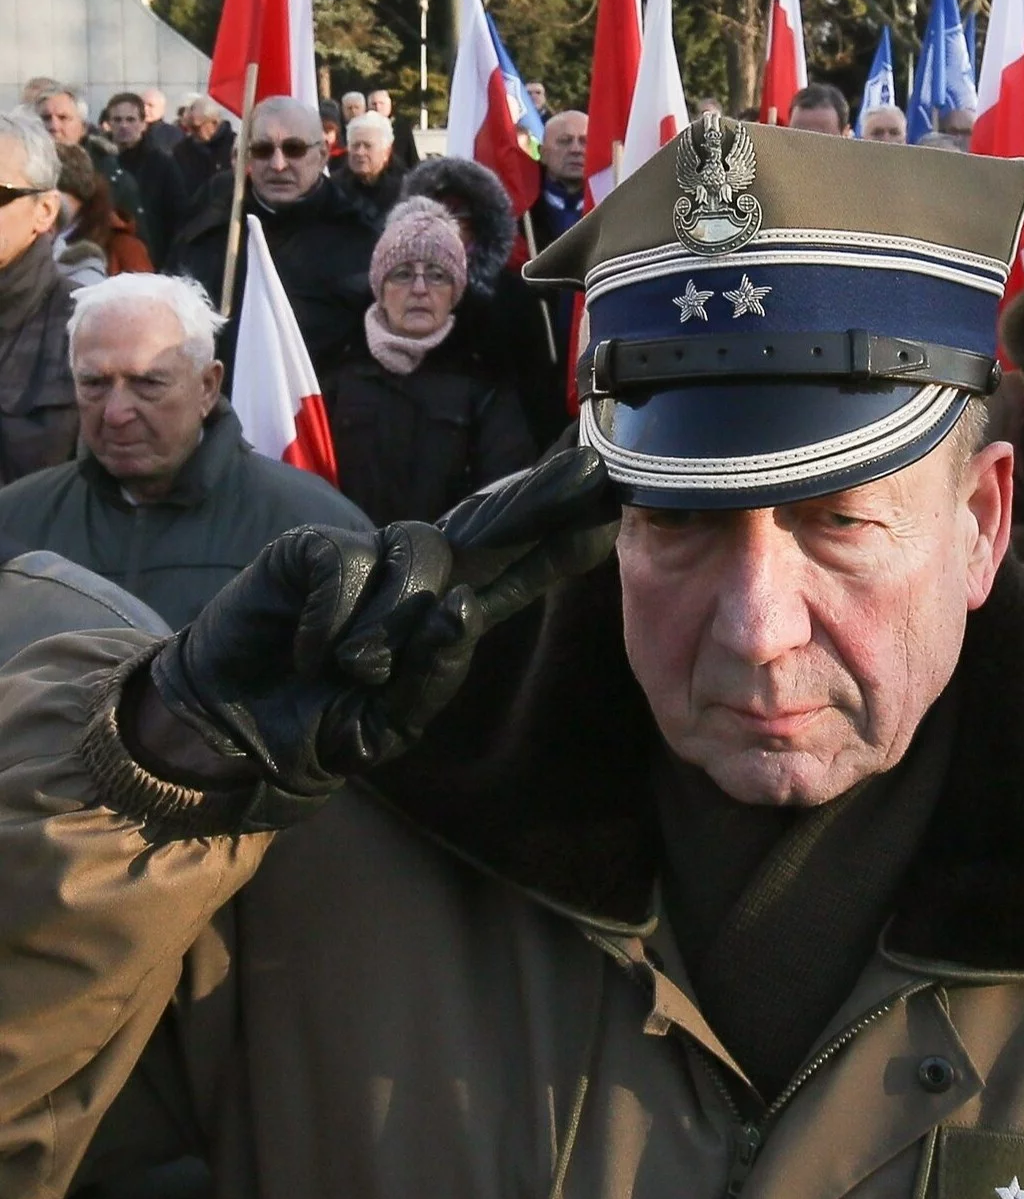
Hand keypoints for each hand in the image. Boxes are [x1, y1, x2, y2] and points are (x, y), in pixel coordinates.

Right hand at [142, 447, 615, 803]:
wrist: (235, 731)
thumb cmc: (320, 723)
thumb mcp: (389, 721)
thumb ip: (433, 673)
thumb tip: (463, 607)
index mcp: (452, 616)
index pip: (521, 571)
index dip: (564, 541)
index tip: (613, 508)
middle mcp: (420, 577)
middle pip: (493, 524)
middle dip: (542, 496)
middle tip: (591, 467)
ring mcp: (368, 557)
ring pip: (418, 556)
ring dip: (390, 622)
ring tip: (353, 670)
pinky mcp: (313, 550)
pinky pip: (346, 567)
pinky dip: (331, 618)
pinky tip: (306, 649)